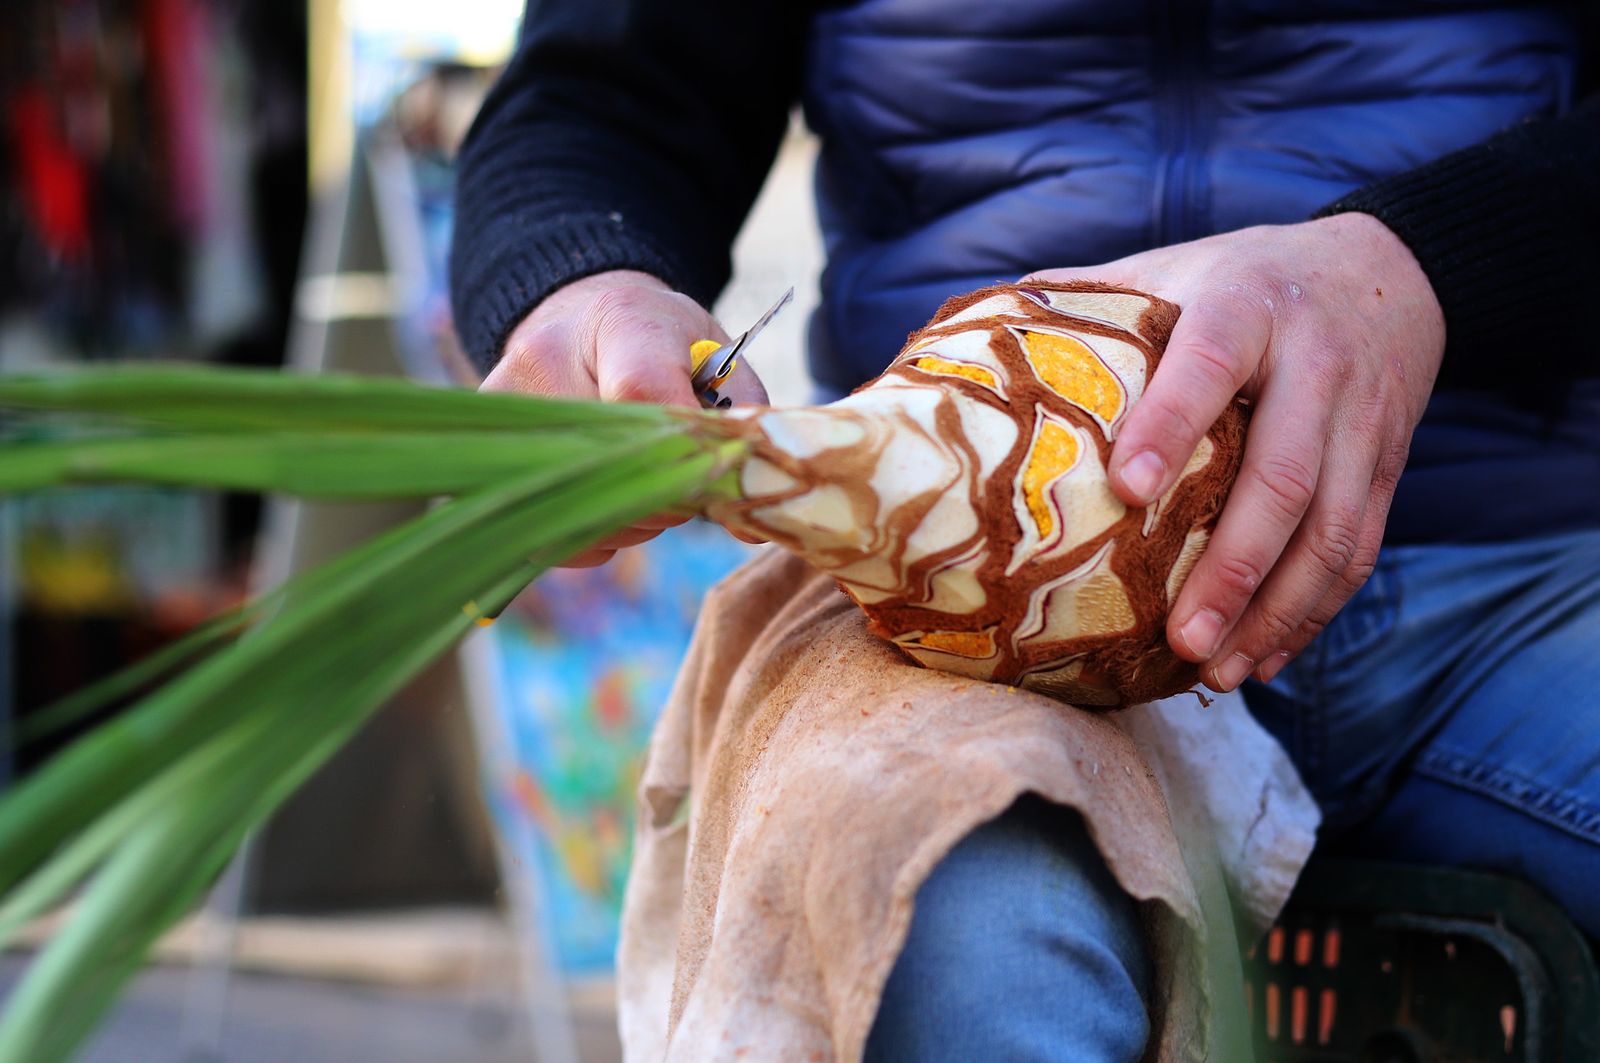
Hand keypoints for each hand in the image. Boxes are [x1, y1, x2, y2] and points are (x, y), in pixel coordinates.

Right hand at [482, 270, 768, 566]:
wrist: (584, 317)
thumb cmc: (664, 343)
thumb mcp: (719, 362)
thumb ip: (741, 428)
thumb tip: (751, 522)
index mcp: (623, 322)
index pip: (642, 390)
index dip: (682, 453)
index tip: (711, 477)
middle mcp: (547, 358)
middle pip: (606, 466)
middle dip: (662, 500)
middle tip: (687, 489)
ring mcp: (505, 406)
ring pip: (571, 507)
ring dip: (628, 522)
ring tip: (649, 489)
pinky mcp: (485, 451)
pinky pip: (540, 533)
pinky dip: (588, 538)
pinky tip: (614, 512)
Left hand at [1028, 214, 1444, 690]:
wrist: (1383, 272)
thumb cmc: (1240, 280)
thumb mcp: (1171, 270)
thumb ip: (1084, 301)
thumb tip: (966, 348)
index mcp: (1246, 304)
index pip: (1209, 361)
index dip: (1172, 423)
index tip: (1127, 489)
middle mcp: (1315, 364)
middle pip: (1284, 475)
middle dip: (1234, 566)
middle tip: (1180, 638)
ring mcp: (1361, 422)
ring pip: (1332, 530)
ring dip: (1276, 611)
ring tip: (1217, 671)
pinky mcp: (1386, 467)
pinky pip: (1359, 550)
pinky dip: (1313, 613)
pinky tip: (1263, 660)